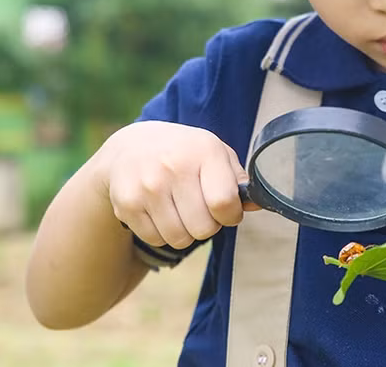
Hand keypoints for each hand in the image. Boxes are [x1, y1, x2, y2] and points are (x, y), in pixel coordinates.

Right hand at [96, 121, 253, 248]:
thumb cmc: (185, 153)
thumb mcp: (215, 152)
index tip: (227, 210)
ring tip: (181, 210)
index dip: (232, 215)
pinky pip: (156, 239)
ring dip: (186, 232)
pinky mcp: (127, 204)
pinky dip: (163, 233)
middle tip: (201, 209)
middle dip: (208, 225)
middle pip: (204, 228)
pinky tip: (161, 211)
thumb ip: (238, 179)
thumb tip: (258, 204)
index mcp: (204, 151)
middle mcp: (174, 167)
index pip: (224, 202)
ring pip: (180, 239)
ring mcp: (148, 187)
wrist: (131, 147)